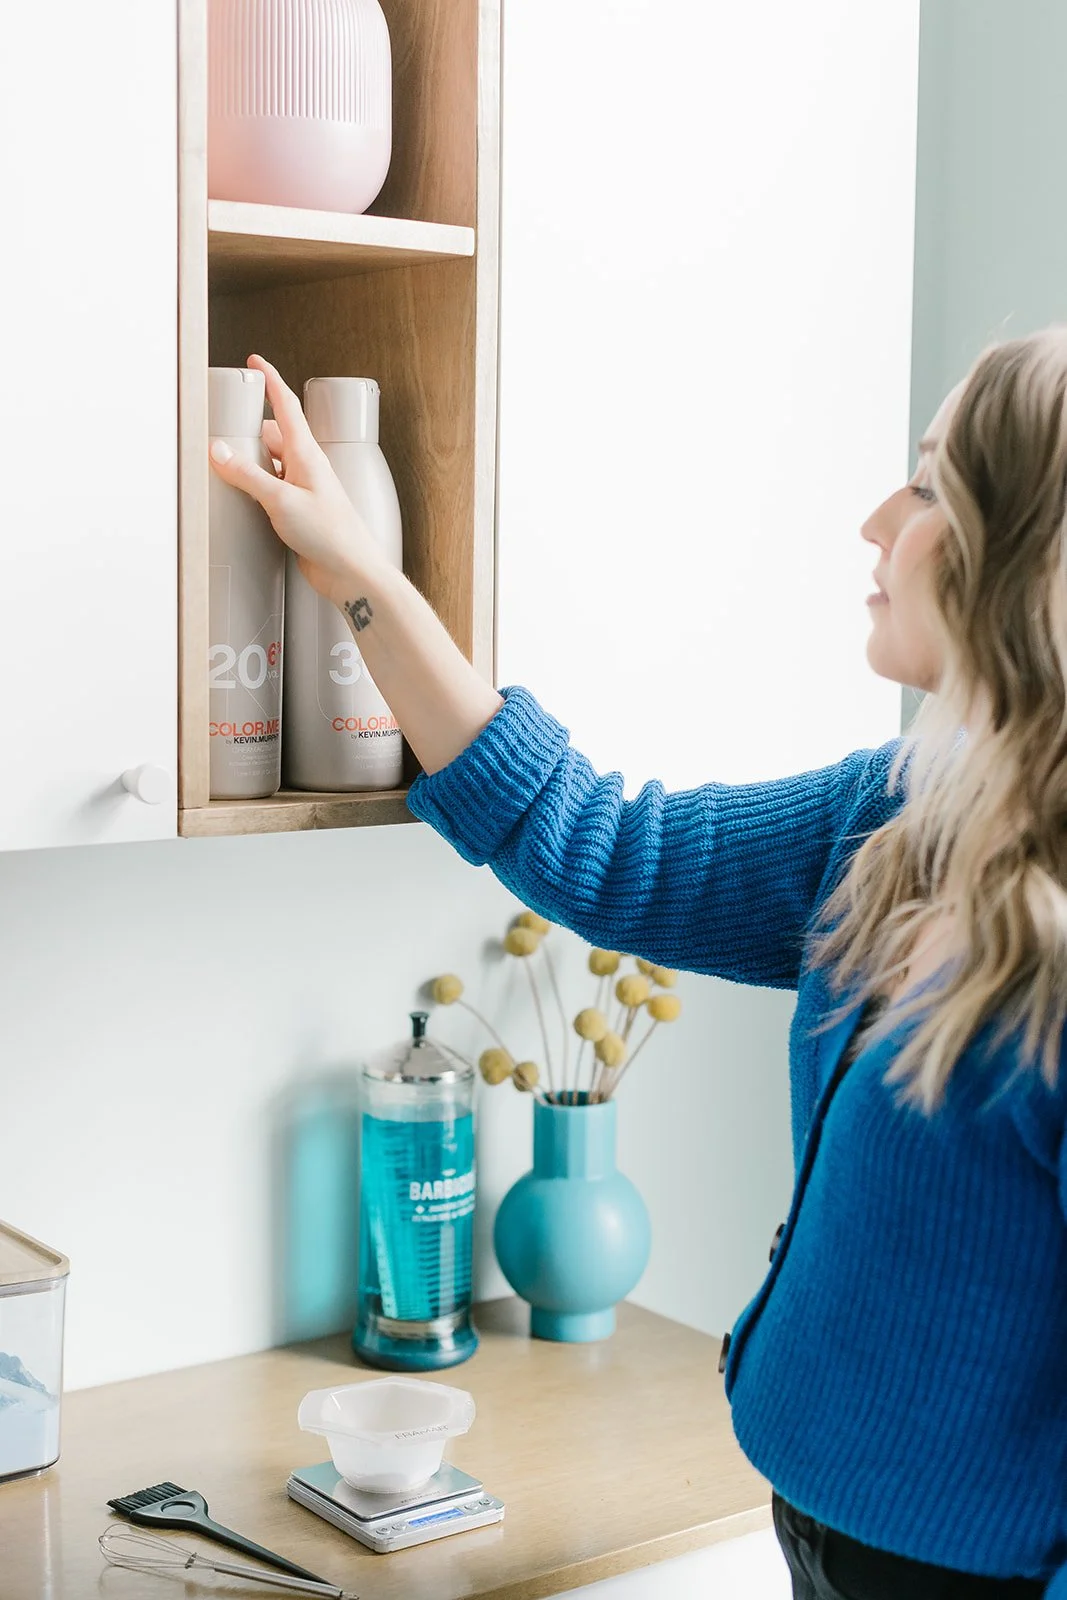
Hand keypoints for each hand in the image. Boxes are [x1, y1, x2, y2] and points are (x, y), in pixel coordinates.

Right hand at [208, 354, 384, 606]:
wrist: (350, 571)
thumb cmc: (329, 534)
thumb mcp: (280, 500)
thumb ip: (248, 475)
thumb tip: (219, 450)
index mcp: (306, 453)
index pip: (286, 405)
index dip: (270, 380)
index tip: (254, 362)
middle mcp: (306, 467)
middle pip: (274, 434)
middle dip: (250, 427)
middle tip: (225, 425)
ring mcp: (303, 489)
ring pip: (271, 462)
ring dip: (252, 459)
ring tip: (225, 461)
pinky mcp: (299, 511)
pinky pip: (273, 487)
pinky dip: (257, 485)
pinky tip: (243, 495)